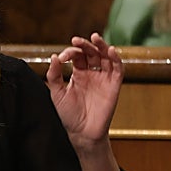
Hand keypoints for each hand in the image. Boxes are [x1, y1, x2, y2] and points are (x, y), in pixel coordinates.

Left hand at [44, 33, 122, 150]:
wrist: (81, 133)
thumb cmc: (68, 115)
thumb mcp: (56, 94)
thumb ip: (54, 76)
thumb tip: (53, 56)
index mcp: (78, 74)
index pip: (77, 56)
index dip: (70, 53)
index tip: (62, 58)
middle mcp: (92, 74)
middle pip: (92, 52)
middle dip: (85, 44)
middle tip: (77, 40)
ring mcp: (103, 79)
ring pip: (106, 57)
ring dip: (102, 46)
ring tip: (95, 37)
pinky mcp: (114, 86)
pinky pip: (118, 69)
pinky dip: (116, 59)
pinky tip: (110, 51)